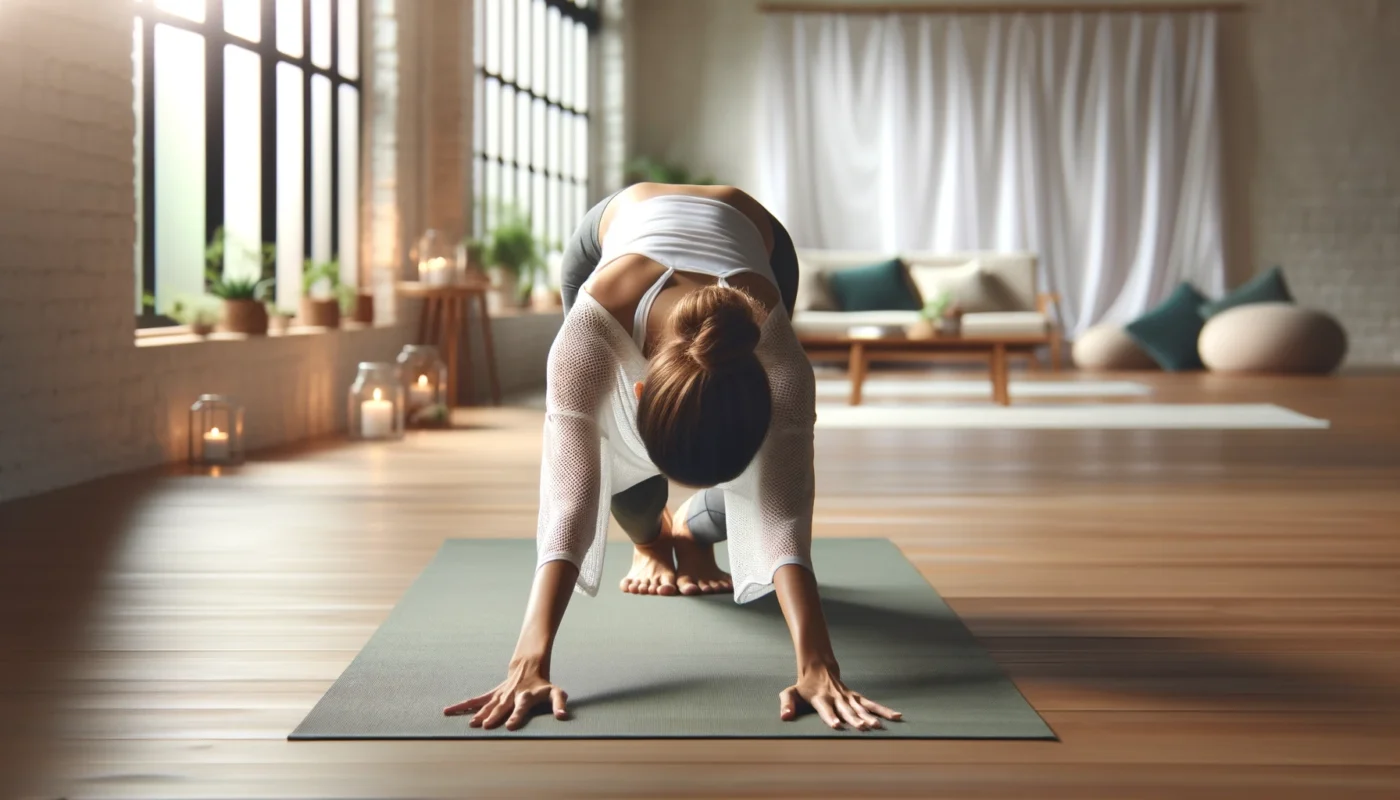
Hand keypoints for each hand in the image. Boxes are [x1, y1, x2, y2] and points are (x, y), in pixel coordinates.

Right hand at [443, 657, 568, 730]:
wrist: (529, 667)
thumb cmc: (543, 685)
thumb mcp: (556, 692)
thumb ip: (560, 703)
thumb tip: (563, 716)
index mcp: (525, 697)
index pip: (521, 707)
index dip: (516, 716)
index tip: (511, 726)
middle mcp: (510, 696)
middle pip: (501, 707)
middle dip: (494, 717)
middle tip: (486, 727)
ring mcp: (499, 695)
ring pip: (486, 704)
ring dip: (478, 714)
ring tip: (470, 724)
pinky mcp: (490, 695)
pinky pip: (474, 701)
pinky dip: (461, 706)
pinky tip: (448, 711)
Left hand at [779, 664, 900, 730]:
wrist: (817, 667)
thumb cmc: (803, 687)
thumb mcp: (789, 693)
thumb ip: (786, 704)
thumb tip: (785, 717)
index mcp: (819, 698)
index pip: (826, 709)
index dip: (831, 717)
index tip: (838, 725)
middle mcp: (835, 697)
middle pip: (846, 710)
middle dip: (855, 719)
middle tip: (865, 728)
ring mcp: (847, 696)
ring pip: (860, 707)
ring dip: (870, 716)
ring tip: (879, 726)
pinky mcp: (856, 696)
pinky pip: (871, 703)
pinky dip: (883, 710)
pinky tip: (896, 716)